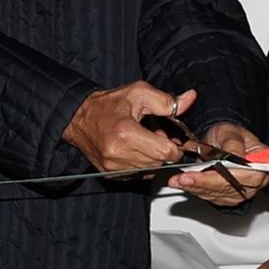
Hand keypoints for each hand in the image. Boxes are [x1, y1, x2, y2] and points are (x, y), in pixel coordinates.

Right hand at [65, 81, 194, 175]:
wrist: (79, 119)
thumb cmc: (107, 105)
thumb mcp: (138, 93)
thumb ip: (166, 100)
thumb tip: (189, 99)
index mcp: (127, 133)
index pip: (165, 152)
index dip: (174, 146)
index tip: (170, 138)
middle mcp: (119, 154)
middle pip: (159, 162)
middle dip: (162, 151)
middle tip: (154, 136)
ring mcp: (114, 167)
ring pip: (150, 170)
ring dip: (152, 158)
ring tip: (142, 141)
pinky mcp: (111, 175)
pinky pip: (138, 175)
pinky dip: (141, 164)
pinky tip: (133, 150)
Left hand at [168, 119, 268, 207]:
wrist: (220, 141)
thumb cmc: (229, 135)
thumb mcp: (230, 131)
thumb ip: (233, 143)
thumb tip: (235, 156)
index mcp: (261, 164)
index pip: (245, 176)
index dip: (223, 177)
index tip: (203, 174)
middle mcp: (254, 181)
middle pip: (228, 188)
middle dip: (203, 183)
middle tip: (183, 179)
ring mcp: (241, 192)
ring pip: (217, 194)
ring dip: (195, 188)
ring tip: (178, 180)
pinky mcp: (227, 197)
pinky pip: (210, 197)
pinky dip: (195, 190)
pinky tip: (183, 184)